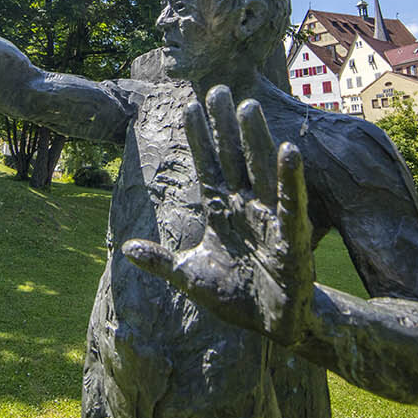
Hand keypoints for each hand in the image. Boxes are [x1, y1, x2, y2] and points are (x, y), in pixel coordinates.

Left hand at [121, 85, 313, 347]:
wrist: (274, 329)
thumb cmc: (237, 298)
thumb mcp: (189, 277)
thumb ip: (160, 261)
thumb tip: (125, 248)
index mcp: (222, 212)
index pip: (207, 166)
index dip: (198, 138)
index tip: (188, 105)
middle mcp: (245, 208)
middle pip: (232, 159)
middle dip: (224, 125)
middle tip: (217, 88)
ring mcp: (269, 220)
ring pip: (259, 171)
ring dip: (254, 140)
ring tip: (248, 106)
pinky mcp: (292, 237)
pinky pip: (292, 203)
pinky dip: (290, 178)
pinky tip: (289, 150)